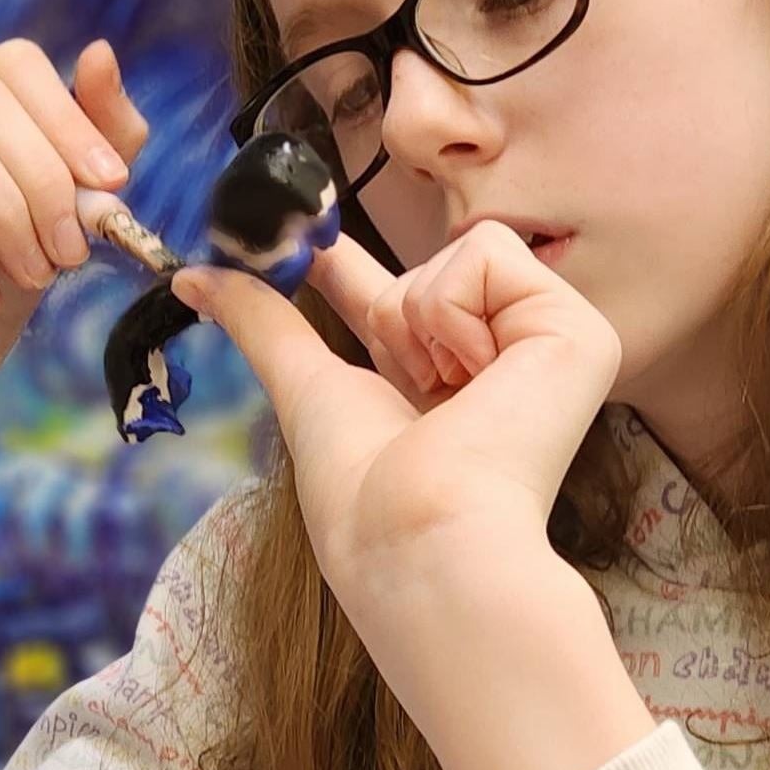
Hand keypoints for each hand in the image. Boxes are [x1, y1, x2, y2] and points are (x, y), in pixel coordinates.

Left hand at [170, 220, 621, 610]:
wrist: (422, 537)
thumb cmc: (364, 494)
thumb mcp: (305, 388)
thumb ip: (260, 322)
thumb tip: (190, 274)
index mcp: (444, 391)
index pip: (396, 302)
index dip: (348, 268)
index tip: (304, 233)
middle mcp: (503, 366)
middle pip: (427, 269)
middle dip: (386, 309)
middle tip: (404, 378)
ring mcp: (547, 347)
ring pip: (458, 254)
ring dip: (421, 321)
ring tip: (448, 396)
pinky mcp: (579, 332)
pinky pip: (489, 254)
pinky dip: (455, 311)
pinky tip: (477, 377)